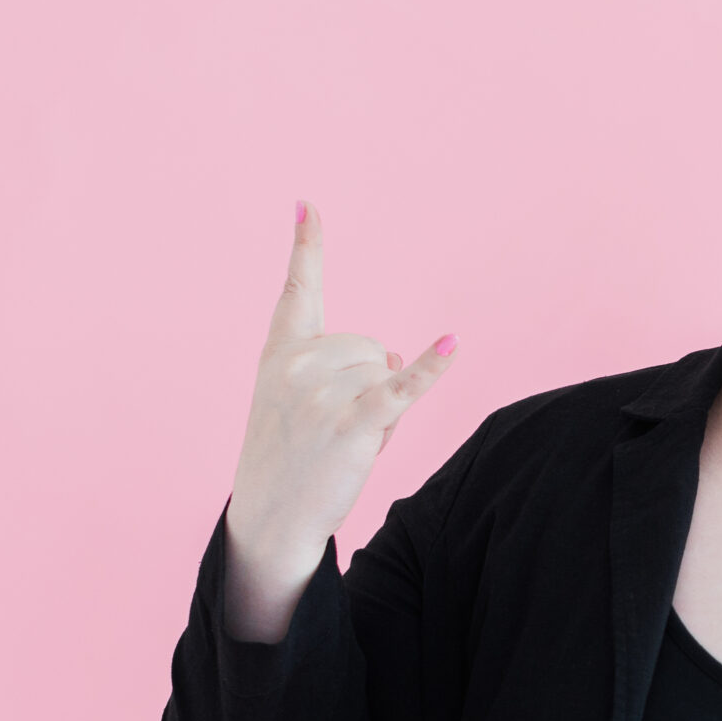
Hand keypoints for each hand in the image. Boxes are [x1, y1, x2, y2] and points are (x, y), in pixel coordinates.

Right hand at [221, 201, 455, 639]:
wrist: (271, 517)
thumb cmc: (293, 456)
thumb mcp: (305, 403)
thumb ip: (350, 367)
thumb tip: (405, 354)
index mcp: (280, 352)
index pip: (297, 290)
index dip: (306, 246)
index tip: (308, 204)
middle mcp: (297, 364)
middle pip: (371, 344)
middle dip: (366, 382)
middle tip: (332, 426)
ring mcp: (322, 394)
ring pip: (387, 370)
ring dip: (380, 408)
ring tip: (343, 440)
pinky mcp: (351, 425)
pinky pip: (399, 390)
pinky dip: (428, 374)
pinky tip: (450, 348)